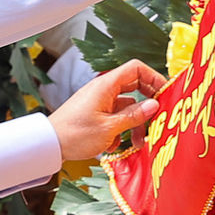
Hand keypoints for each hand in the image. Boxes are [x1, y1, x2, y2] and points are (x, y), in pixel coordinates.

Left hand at [48, 59, 166, 162]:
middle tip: (159, 116)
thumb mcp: (109, 128)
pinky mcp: (96, 113)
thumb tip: (154, 105)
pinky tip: (115, 144)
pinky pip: (116, 116)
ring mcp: (100, 101)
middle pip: (135, 86)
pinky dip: (121, 128)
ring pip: (127, 105)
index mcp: (106, 85)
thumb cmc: (74, 134)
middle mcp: (104, 90)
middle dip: (148, 102)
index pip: (136, 68)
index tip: (165, 93)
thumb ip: (134, 116)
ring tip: (138, 142)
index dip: (154, 77)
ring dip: (135, 122)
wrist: (48, 145)